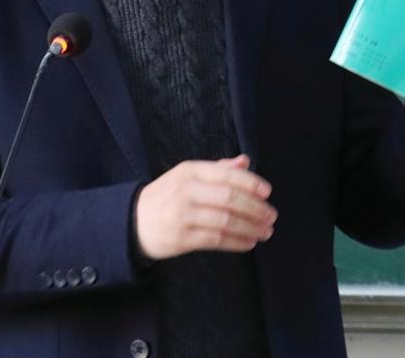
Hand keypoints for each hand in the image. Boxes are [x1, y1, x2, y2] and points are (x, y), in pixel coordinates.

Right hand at [135, 154, 276, 259]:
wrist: (134, 221)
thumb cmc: (167, 195)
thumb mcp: (188, 176)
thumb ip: (218, 169)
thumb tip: (245, 162)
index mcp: (189, 170)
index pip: (226, 174)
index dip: (250, 183)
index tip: (267, 192)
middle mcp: (186, 190)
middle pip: (229, 198)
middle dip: (255, 208)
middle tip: (271, 216)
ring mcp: (183, 215)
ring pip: (225, 220)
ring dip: (250, 227)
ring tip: (265, 231)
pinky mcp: (182, 238)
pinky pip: (216, 240)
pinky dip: (237, 242)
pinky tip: (249, 242)